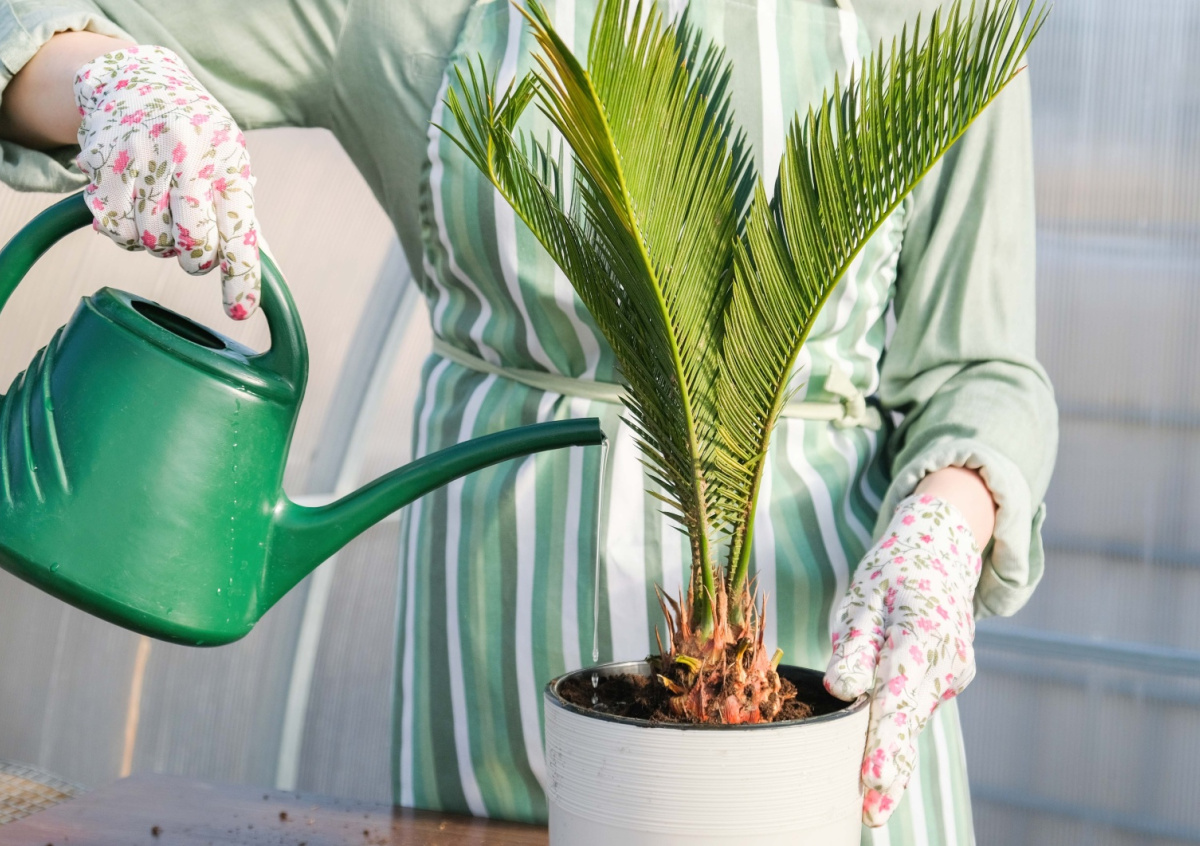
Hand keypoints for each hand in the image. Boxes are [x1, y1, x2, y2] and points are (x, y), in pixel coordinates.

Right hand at [74, 45, 260, 319]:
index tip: (240, 311)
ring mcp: (143, 159)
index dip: (240, 277)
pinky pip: (114, 230)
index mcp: (229, 163)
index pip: (239, 232)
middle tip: (191, 245)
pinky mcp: (104, 165)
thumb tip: (266, 276)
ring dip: (157, 242)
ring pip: (150, 242)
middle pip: (191, 246)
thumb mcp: (228, 164)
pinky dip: (125, 232)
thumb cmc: (196, 137)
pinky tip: (134, 206)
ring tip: (161, 211)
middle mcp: (188, 157)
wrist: (137, 81)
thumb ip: (240, 216)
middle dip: (193, 259)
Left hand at [824, 493, 981, 825]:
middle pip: (908, 719)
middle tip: (871, 815)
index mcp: (920, 630)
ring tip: (872, 806)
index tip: (871, 777)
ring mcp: (954, 672)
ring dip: (893, 756)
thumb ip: (854, 644)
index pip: (896, 693)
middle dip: (891, 769)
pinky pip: (917, 707)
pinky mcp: (951, 679)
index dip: (883, 739)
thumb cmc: (893, 571)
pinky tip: (884, 751)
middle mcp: (945, 658)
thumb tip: (843, 690)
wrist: (945, 553)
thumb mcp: (864, 594)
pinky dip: (900, 729)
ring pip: (913, 719)